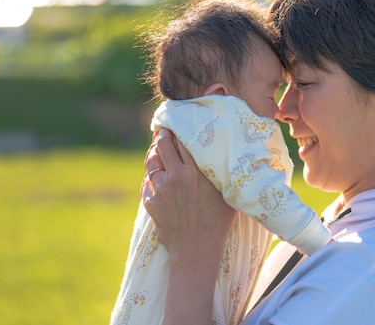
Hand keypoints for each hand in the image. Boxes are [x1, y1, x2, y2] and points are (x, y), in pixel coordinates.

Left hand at [142, 129, 236, 260]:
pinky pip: (147, 181)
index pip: (182, 139)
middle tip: (165, 130)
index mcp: (195, 171)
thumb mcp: (226, 192)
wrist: (195, 250)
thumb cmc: (218, 222)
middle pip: (162, 143)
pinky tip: (159, 177)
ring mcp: (160, 188)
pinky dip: (152, 176)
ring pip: (151, 160)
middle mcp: (175, 176)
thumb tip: (227, 152)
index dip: (179, 129)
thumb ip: (221, 171)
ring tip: (160, 150)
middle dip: (163, 134)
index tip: (179, 123)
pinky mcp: (149, 200)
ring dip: (155, 152)